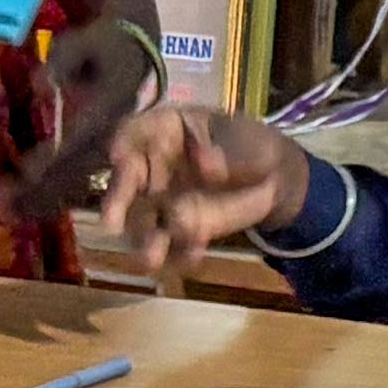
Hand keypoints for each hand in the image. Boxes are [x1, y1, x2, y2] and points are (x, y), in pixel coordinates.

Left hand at [10, 12, 160, 225]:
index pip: (78, 142)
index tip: (25, 177)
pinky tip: (23, 203)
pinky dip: (47, 191)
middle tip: (6, 210)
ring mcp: (103, 145)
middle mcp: (109, 135)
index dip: (53, 162)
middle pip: (76, 171)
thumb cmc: (102, 42)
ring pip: (75, 180)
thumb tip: (41, 83)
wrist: (132, 47)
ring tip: (9, 213)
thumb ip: (64, 60)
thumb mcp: (83, 41)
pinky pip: (72, 175)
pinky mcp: (93, 150)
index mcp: (108, 111)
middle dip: (42, 192)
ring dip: (42, 198)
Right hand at [97, 98, 308, 278]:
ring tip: (152, 257)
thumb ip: (230, 155)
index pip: (134, 130)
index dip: (123, 142)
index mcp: (165, 130)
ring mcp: (160, 200)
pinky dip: (177, 254)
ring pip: (141, 219)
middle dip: (117, 201)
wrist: (276, 180)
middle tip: (111, 224)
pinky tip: (192, 257)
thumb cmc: (253, 148)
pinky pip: (169, 244)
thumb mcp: (250, 144)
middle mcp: (152, 166)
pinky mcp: (176, 229)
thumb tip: (208, 165)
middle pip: (126, 179)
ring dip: (144, 240)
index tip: (118, 157)